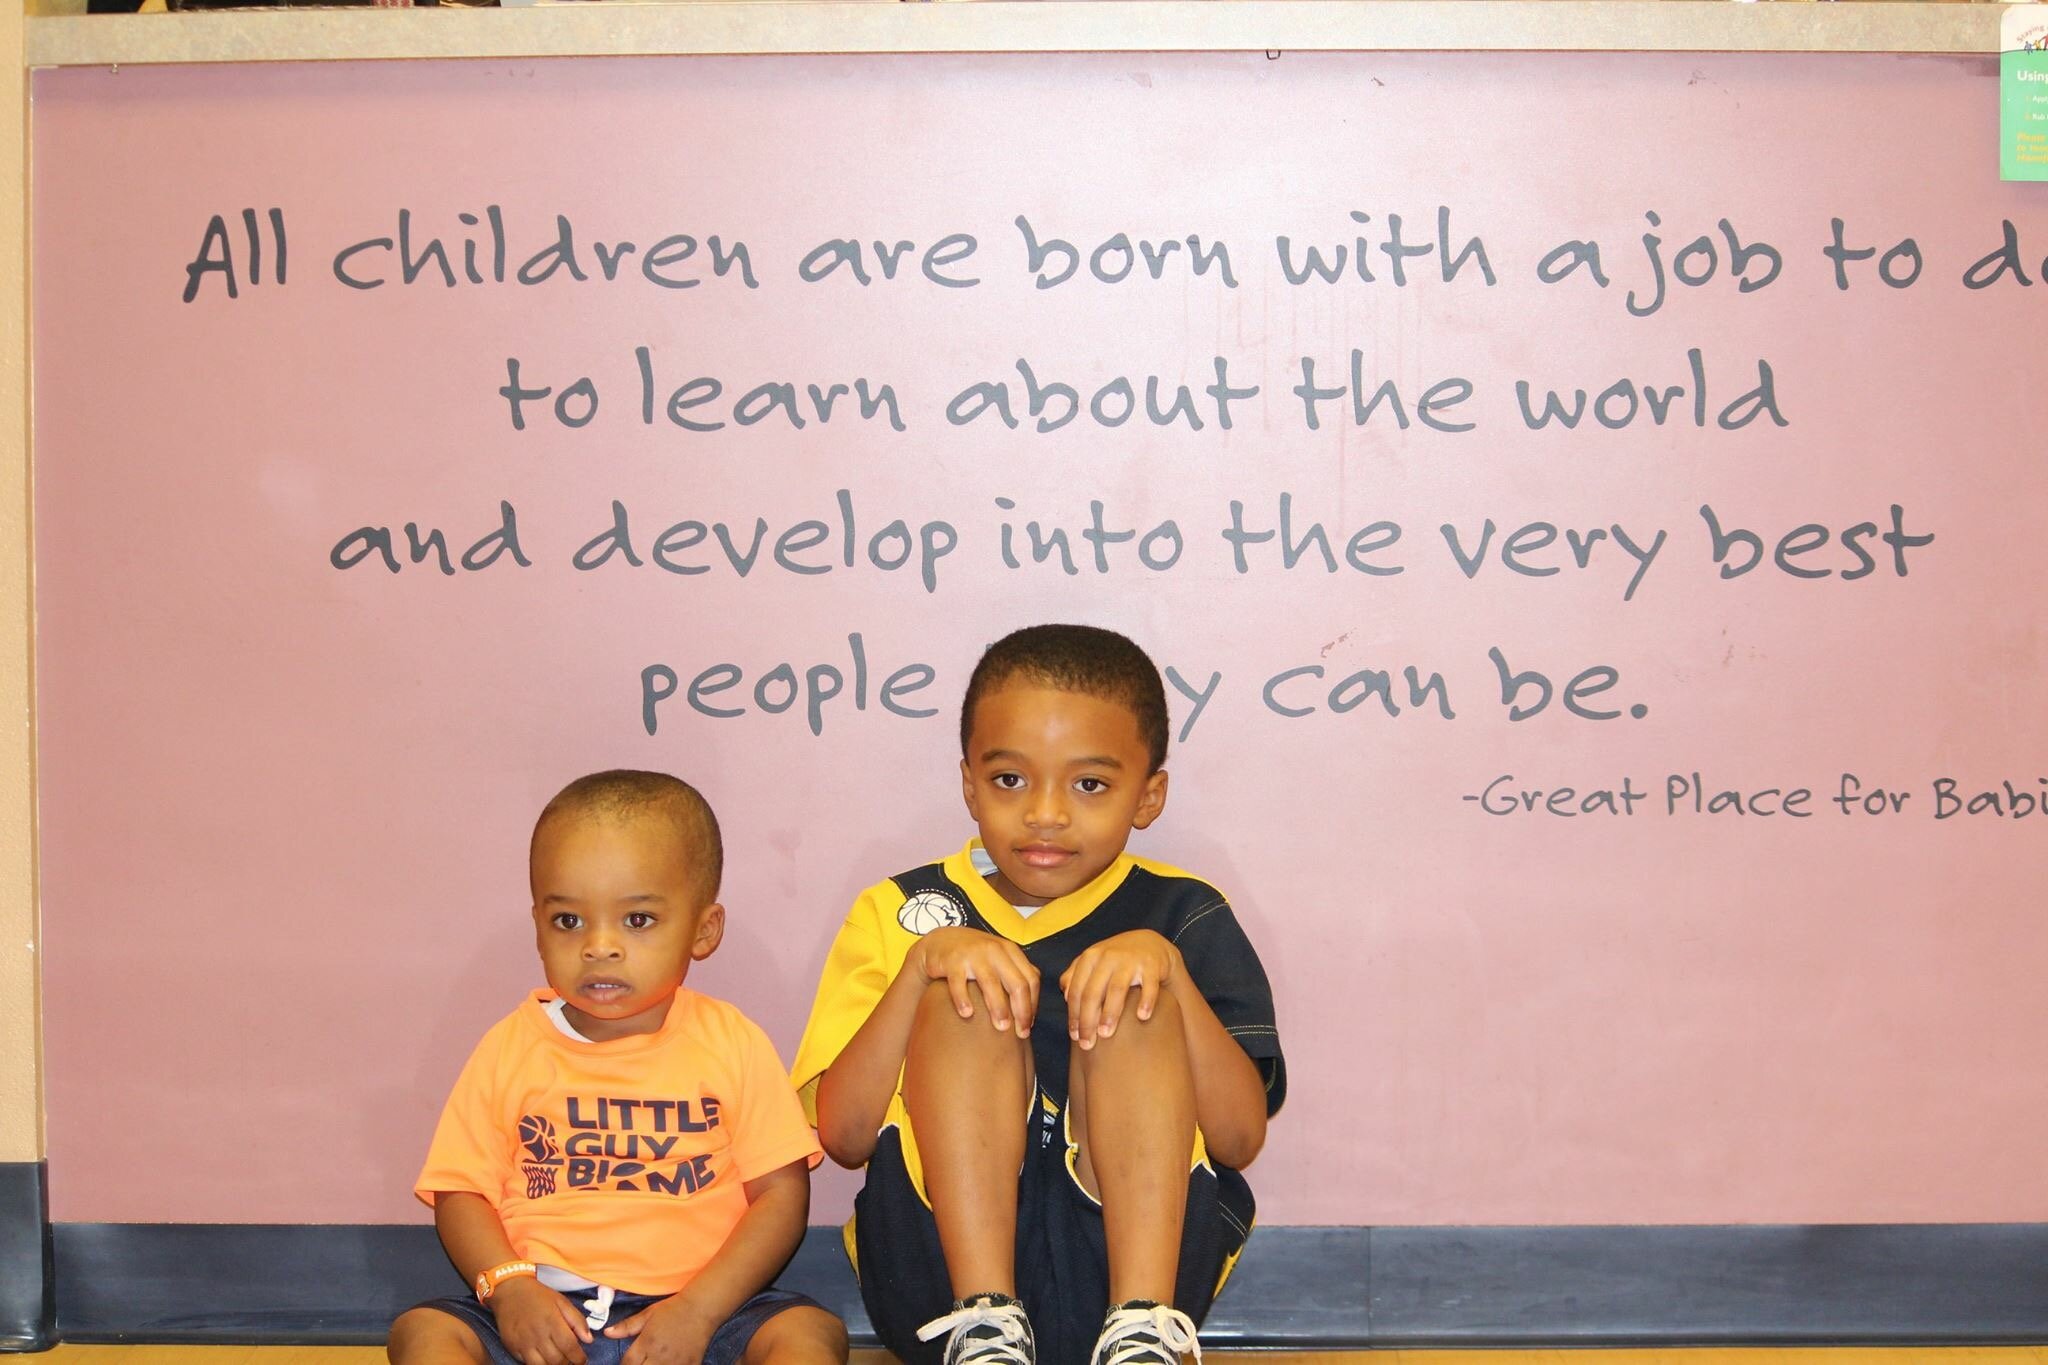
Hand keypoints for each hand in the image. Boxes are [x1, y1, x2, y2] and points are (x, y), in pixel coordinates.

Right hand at [490, 1275, 591, 1364]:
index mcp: (552, 1321)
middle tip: (571, 1359)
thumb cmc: (539, 1296)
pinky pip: (527, 1364)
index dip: (579, 1358)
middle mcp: (538, 1335)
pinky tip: (543, 1357)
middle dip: (567, 1363)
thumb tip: (589, 1340)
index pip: (569, 1347)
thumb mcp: (562, 1302)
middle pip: (557, 1360)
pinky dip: (538, 1364)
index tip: (582, 1359)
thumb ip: (577, 1320)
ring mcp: (524, 1343)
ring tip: (558, 1360)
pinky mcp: (513, 1348)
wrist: (510, 1292)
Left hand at [609, 1294, 718, 1364]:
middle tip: (640, 1362)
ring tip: (652, 1362)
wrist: (701, 1308)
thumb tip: (607, 1333)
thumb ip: (627, 1326)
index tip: (627, 1363)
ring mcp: (675, 1363)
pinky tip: (668, 1364)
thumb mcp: (648, 1314)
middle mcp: (659, 1356)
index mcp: (647, 1342)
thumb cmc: (673, 1309)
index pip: (627, 1363)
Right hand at [912, 926, 1038, 1034]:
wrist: (942, 942)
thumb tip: (1033, 1004)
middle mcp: (994, 950)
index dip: (1033, 1005)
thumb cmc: (975, 956)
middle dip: (1021, 1011)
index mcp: (1010, 951)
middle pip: (1016, 983)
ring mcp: (973, 954)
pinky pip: (959, 983)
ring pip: (991, 983)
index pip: (1031, 980)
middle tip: (1019, 1033)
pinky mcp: (952, 960)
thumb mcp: (999, 958)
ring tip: (1001, 1027)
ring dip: (998, 1007)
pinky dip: (964, 999)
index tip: (1028, 1025)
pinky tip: (967, 1014)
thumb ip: (1016, 974)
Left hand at [1058, 930, 1179, 1049]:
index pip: (1077, 990)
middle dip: (1088, 1020)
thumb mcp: (1093, 962)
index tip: (1075, 1037)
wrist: (1149, 943)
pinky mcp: (1151, 965)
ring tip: (1106, 1034)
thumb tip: (1065, 996)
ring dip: (1110, 1013)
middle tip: (1088, 1044)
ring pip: (1116, 989)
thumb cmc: (1115, 960)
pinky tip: (1142, 1017)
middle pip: (1093, 992)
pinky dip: (1146, 1001)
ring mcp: (1130, 960)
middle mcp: (1108, 957)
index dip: (1074, 1015)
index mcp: (1090, 958)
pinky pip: (1149, 985)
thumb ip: (1075, 975)